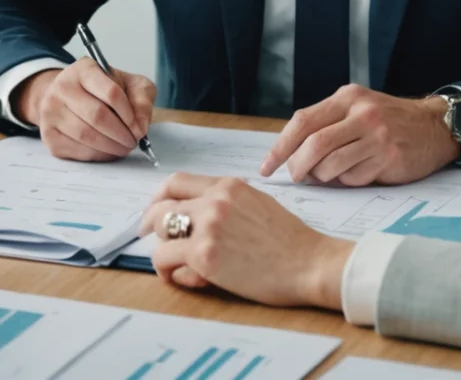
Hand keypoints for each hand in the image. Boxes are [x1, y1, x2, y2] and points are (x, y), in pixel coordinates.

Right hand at [14, 58, 156, 161]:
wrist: (68, 97)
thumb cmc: (103, 90)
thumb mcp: (129, 84)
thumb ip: (142, 99)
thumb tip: (141, 126)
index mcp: (84, 69)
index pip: (111, 92)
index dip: (129, 113)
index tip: (138, 126)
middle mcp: (62, 87)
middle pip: (97, 116)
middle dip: (121, 134)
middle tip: (133, 141)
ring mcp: (51, 111)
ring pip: (86, 135)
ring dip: (111, 147)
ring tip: (124, 147)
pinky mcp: (48, 134)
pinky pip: (77, 150)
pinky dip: (98, 154)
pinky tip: (108, 150)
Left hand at [139, 173, 353, 308]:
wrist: (310, 263)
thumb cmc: (291, 242)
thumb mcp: (259, 205)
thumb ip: (229, 202)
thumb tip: (200, 213)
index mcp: (229, 186)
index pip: (177, 181)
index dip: (159, 197)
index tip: (155, 211)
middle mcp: (215, 200)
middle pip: (162, 206)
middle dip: (151, 224)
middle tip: (151, 239)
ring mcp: (208, 226)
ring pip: (161, 234)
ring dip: (165, 253)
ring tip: (181, 267)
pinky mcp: (204, 255)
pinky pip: (166, 260)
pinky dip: (170, 272)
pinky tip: (189, 279)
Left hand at [258, 84, 458, 184]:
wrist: (434, 127)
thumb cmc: (388, 121)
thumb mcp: (357, 109)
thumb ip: (327, 125)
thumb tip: (289, 154)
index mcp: (348, 97)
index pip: (303, 121)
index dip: (280, 146)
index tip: (267, 167)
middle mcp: (362, 113)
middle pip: (314, 144)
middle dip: (297, 167)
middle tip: (295, 177)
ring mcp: (377, 135)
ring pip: (331, 165)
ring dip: (324, 176)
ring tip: (333, 173)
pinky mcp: (389, 157)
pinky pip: (354, 178)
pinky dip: (349, 180)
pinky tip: (361, 172)